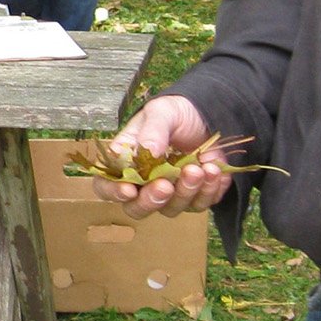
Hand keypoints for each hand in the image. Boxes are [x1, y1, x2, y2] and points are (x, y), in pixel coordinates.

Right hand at [92, 95, 232, 217]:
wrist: (210, 116)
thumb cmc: (177, 113)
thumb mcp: (162, 111)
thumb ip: (153, 130)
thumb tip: (147, 152)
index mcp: (127, 161)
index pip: (106, 184)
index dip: (113, 191)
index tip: (129, 189)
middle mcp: (145, 182)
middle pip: (137, 208)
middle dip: (151, 200)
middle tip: (165, 185)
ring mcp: (171, 193)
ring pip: (172, 209)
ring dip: (186, 190)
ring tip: (200, 168)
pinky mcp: (196, 196)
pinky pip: (200, 204)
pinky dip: (209, 190)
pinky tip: (214, 169)